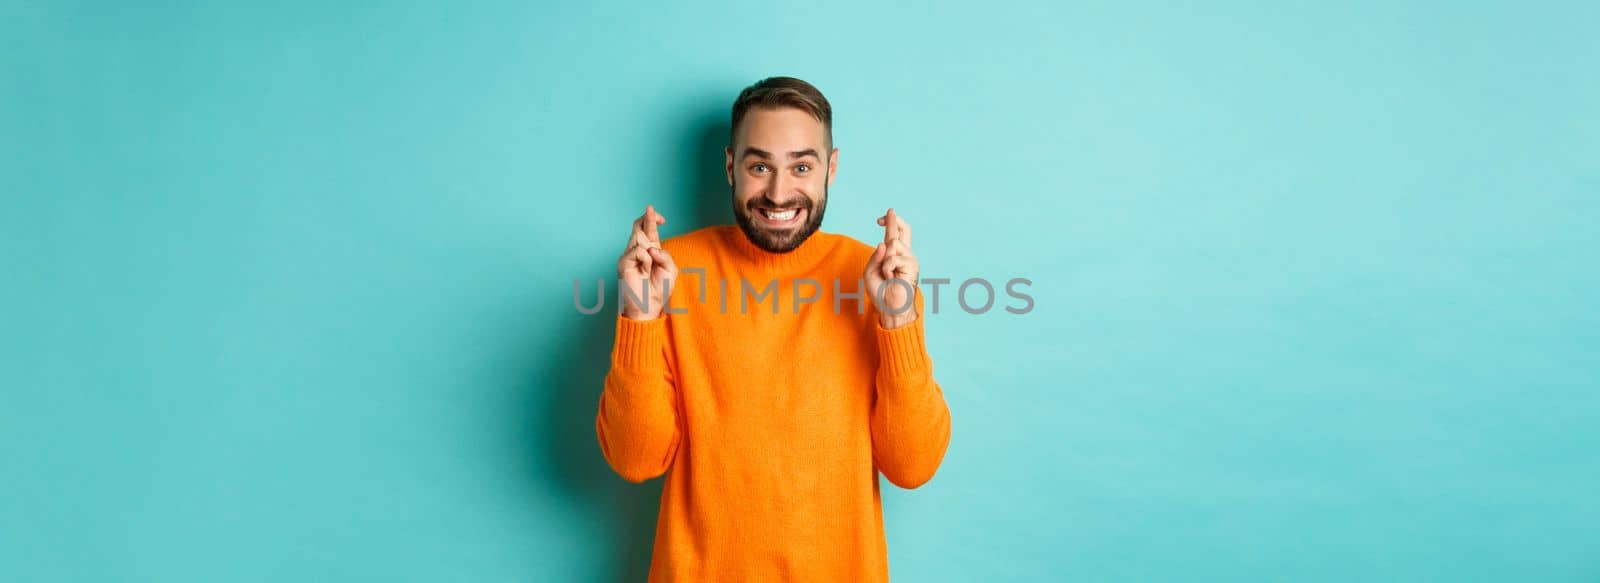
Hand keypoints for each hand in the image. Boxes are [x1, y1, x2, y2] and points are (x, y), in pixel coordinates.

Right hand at [617, 205, 677, 319]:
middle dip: (646, 218)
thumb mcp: (670, 270)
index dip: (652, 220)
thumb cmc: (659, 289)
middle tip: (650, 208)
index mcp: (650, 251)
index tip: (661, 218)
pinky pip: (638, 251)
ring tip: (649, 269)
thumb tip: (651, 248)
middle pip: (638, 227)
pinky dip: (646, 259)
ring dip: (650, 249)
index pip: (648, 230)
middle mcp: (638, 251)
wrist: (649, 306)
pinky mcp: (623, 262)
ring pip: (639, 238)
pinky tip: (644, 270)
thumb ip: (665, 255)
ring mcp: (629, 256)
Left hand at [864, 208, 918, 328]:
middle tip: (889, 212)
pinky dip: (887, 268)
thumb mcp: (870, 271)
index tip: (879, 219)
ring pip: (893, 243)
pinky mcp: (912, 265)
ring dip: (884, 258)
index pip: (895, 234)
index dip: (890, 223)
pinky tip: (890, 277)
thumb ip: (875, 256)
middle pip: (904, 229)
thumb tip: (884, 242)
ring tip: (886, 273)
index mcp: (895, 255)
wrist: (890, 309)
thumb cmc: (880, 292)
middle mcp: (904, 255)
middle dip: (894, 220)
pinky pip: (893, 258)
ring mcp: (910, 259)